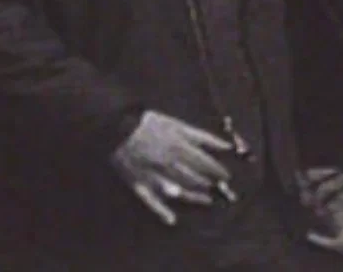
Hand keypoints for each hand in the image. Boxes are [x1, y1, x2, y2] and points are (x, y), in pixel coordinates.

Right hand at [111, 111, 232, 224]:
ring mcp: (154, 176)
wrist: (116, 127)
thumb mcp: (176, 124)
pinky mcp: (138, 184)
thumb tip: (226, 146)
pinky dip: (161, 211)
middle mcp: (169, 164)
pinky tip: (172, 220)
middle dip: (208, 183)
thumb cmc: (148, 123)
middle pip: (194, 178)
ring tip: (206, 200)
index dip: (217, 170)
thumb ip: (201, 136)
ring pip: (179, 190)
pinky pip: (150, 201)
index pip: (204, 163)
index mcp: (179, 147)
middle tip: (217, 187)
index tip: (226, 175)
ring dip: (194, 196)